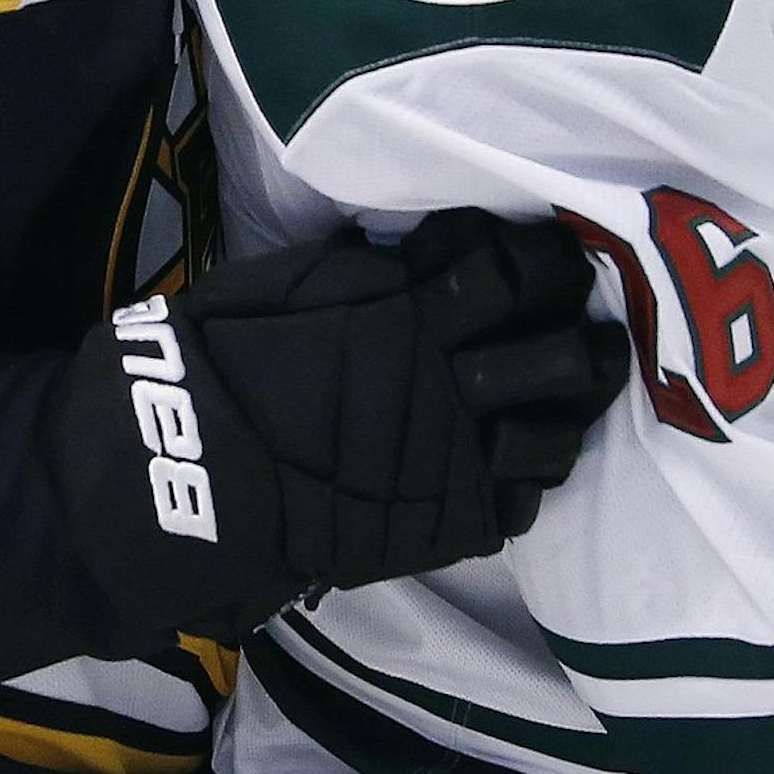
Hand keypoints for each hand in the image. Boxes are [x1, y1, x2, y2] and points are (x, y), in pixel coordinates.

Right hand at [52, 212, 630, 651]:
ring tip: (564, 403)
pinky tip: (514, 464)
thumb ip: (379, 269)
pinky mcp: (444, 524)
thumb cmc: (227, 358)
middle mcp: (451, 384)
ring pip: (557, 436)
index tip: (553, 256)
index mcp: (414, 311)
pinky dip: (526, 480)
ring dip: (569, 415)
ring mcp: (454, 460)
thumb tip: (434, 248)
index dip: (547, 260)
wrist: (187, 470)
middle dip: (585, 338)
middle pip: (562, 356)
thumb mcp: (298, 280)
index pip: (517, 272)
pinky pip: (521, 502)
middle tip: (585, 329)